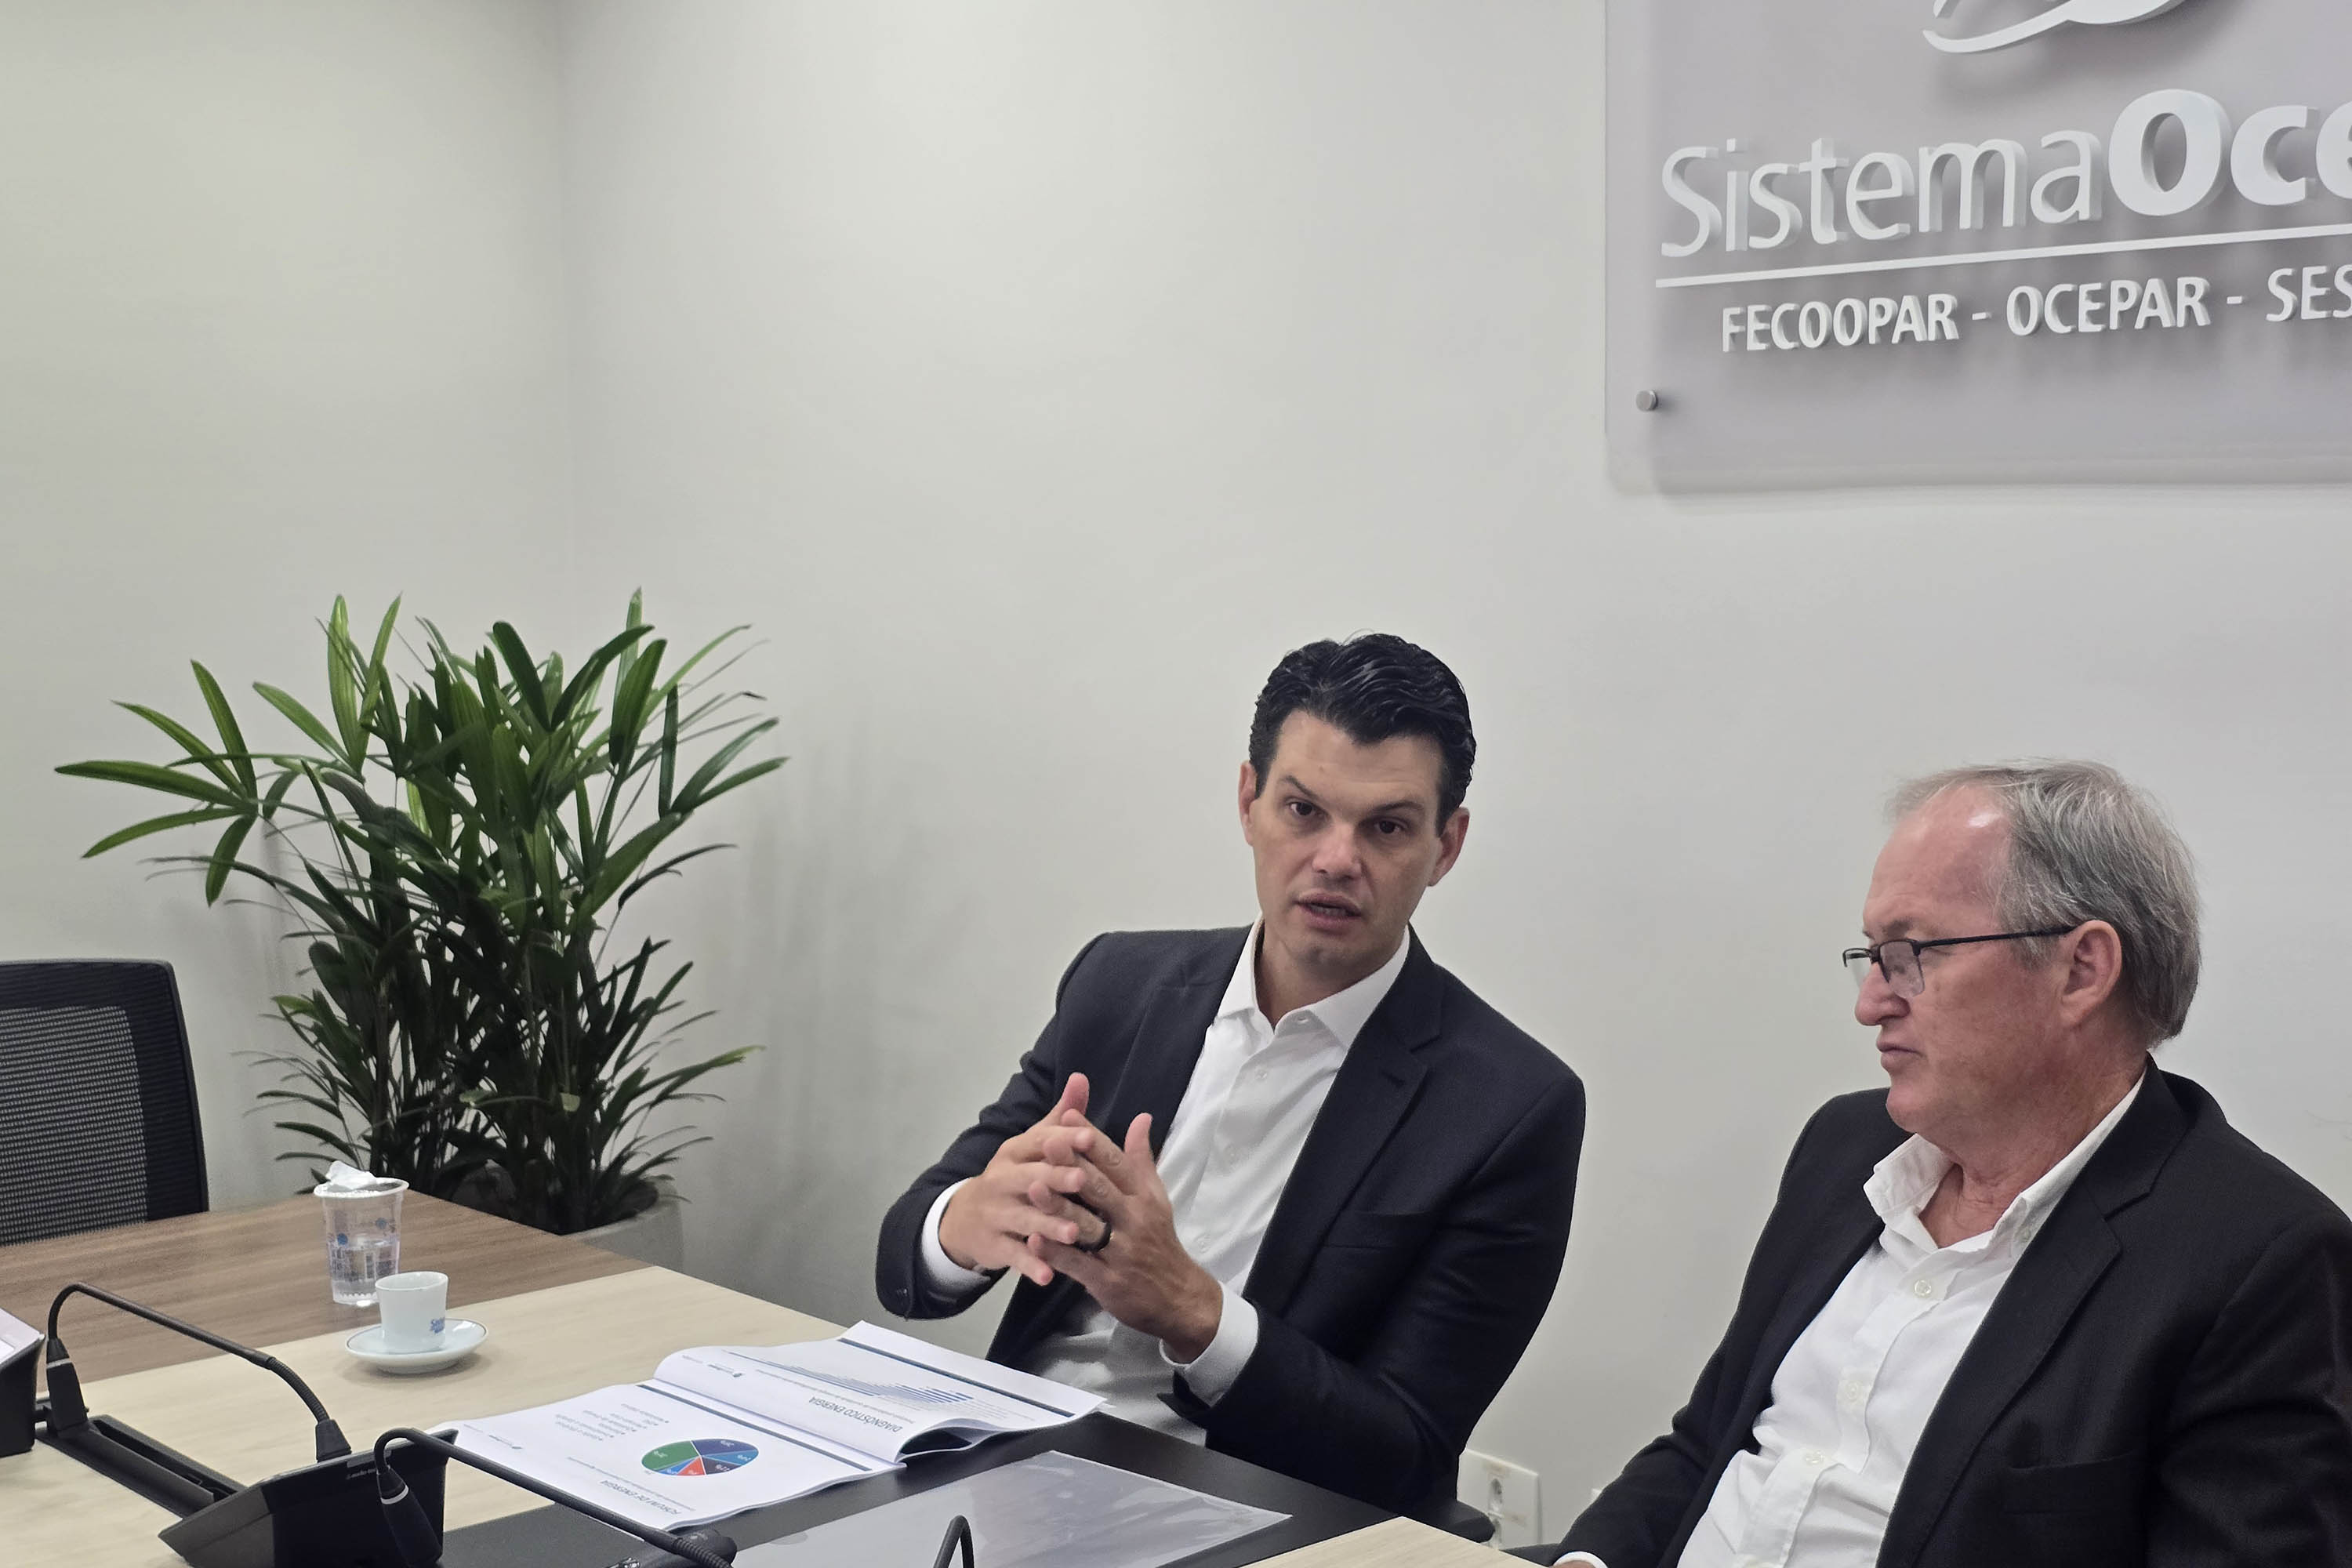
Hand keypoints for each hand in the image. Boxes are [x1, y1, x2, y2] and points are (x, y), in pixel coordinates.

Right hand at [938, 1074, 1115, 1286]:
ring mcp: (995, 1213)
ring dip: (1048, 1225)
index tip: (1089, 1138)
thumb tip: (1082, 1078)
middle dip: (1056, 1180)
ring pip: (1023, 1219)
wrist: (965, 1218)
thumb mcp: (1032, 1145)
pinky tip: (1048, 1275)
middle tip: (1084, 1183)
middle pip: (1030, 1179)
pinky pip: (1012, 1255)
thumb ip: (1060, 1117)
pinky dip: (1030, 1264)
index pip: (1039, 1143)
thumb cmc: (1014, 1176)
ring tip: (1073, 1233)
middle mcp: (1001, 1179)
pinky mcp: (993, 1245)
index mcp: (1014, 1152)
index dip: (1063, 1140)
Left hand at [1027, 1112, 1223, 1360]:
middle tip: (1045, 1141)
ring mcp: (1120, 1251)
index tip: (1068, 1116)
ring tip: (1031, 1187)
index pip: (1116, 1162)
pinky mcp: (1108, 1280)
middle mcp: (1133, 1219)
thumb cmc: (1159, 1241)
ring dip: (1058, 1207)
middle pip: (1100, 1187)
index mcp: (1143, 1197)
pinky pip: (1078, 1264)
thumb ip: (1142, 1159)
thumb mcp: (1157, 1198)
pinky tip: (1032, 1241)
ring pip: (1086, 1225)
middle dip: (1072, 1165)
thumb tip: (1141, 1118)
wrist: (1178, 1297)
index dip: (1092, 1139)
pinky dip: (1055, 1253)